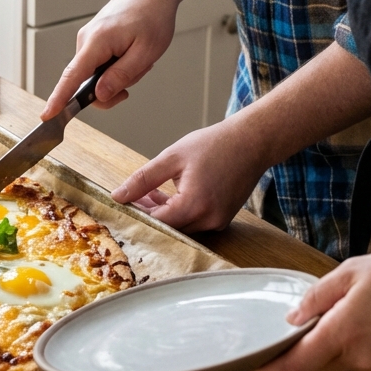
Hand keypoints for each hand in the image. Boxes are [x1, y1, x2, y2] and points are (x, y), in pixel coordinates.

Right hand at [40, 0, 177, 119]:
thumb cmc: (152, 16)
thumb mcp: (145, 53)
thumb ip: (120, 76)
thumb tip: (100, 95)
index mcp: (97, 42)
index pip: (72, 76)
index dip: (59, 98)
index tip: (47, 115)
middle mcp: (86, 40)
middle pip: (88, 82)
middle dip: (113, 86)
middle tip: (137, 73)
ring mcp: (88, 39)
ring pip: (97, 74)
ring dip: (119, 74)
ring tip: (138, 57)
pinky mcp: (93, 40)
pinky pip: (100, 64)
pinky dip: (117, 65)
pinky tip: (131, 53)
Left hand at [110, 114, 267, 232]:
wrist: (252, 142)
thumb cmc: (214, 145)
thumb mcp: (172, 157)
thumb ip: (143, 179)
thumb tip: (118, 195)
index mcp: (194, 204)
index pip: (156, 222)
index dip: (136, 214)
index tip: (121, 205)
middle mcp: (209, 220)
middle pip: (168, 227)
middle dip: (148, 214)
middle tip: (131, 198)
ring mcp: (218, 222)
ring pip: (180, 226)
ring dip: (162, 213)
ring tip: (148, 193)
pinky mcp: (222, 219)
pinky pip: (194, 222)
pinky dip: (179, 212)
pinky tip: (168, 195)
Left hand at [248, 250, 370, 370]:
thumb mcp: (351, 273)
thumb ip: (317, 297)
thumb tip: (293, 318)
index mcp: (345, 332)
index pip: (299, 363)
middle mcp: (362, 357)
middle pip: (318, 362)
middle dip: (306, 348)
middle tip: (303, 324)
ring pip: (342, 361)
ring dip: (335, 344)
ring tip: (352, 311)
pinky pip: (364, 361)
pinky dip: (357, 346)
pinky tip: (370, 322)